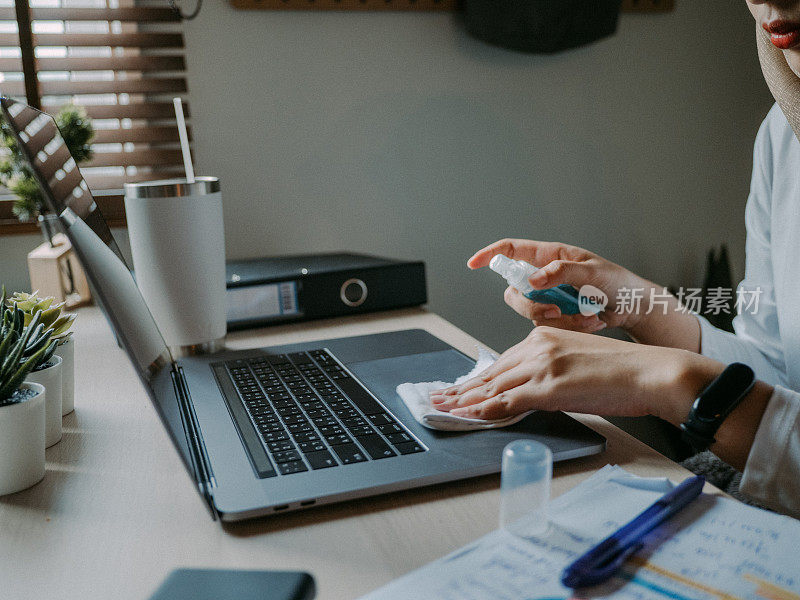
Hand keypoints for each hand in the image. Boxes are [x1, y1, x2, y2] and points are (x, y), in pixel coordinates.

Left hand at [430, 326, 723, 422]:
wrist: (650, 372)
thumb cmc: (623, 370)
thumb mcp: (578, 360)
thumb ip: (551, 368)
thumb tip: (532, 389)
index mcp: (545, 336)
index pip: (503, 360)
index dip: (479, 377)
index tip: (461, 387)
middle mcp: (538, 345)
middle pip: (492, 372)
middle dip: (463, 388)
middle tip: (440, 398)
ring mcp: (542, 365)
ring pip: (493, 386)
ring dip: (465, 401)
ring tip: (444, 410)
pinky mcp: (549, 387)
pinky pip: (507, 402)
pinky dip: (484, 411)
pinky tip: (468, 417)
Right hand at [468, 238, 651, 332]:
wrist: (633, 308)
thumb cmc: (617, 282)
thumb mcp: (592, 272)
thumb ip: (560, 272)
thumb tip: (533, 279)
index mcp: (549, 256)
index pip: (511, 250)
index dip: (490, 255)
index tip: (473, 264)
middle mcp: (544, 277)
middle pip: (514, 292)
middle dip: (531, 306)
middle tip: (556, 310)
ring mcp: (549, 298)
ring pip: (530, 313)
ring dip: (559, 320)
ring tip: (585, 316)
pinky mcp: (556, 317)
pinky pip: (547, 327)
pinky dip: (569, 328)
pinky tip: (589, 322)